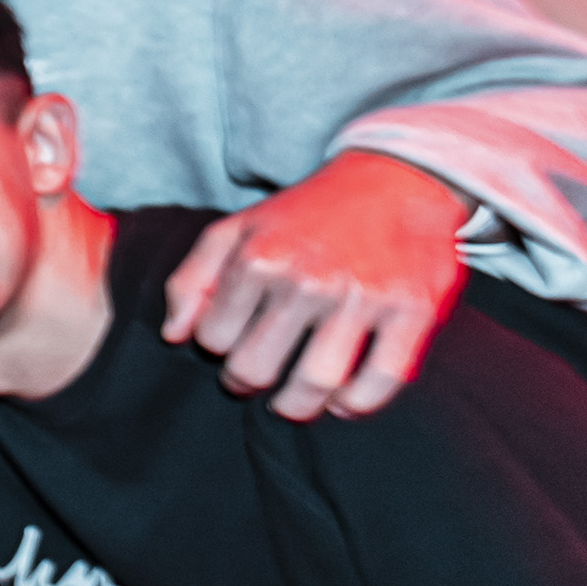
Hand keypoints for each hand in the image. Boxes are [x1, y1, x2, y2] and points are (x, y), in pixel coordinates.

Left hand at [162, 150, 467, 418]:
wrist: (396, 179)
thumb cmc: (308, 213)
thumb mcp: (238, 229)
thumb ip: (193, 278)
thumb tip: (175, 336)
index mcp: (260, 257)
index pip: (213, 338)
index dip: (218, 347)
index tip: (235, 342)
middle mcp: (308, 279)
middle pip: (256, 369)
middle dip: (248, 383)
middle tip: (257, 378)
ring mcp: (361, 297)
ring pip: (313, 384)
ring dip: (297, 406)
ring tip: (293, 401)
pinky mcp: (412, 310)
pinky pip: (379, 381)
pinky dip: (357, 404)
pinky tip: (343, 400)